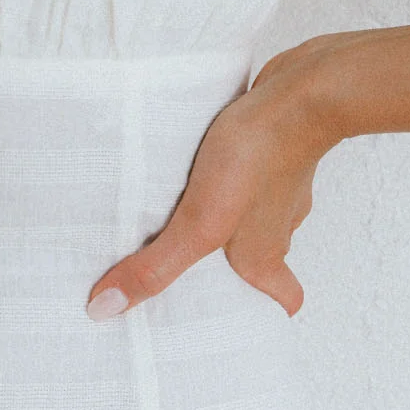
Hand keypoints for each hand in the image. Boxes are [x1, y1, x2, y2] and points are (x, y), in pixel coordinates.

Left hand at [85, 36, 349, 321]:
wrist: (302, 90)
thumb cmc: (260, 158)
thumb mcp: (198, 223)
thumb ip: (156, 267)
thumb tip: (107, 309)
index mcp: (266, 255)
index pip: (281, 301)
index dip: (262, 314)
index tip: (232, 318)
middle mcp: (276, 225)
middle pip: (255, 258)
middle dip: (220, 264)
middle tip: (181, 266)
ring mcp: (277, 186)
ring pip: (246, 214)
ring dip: (215, 216)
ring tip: (170, 212)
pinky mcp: (270, 150)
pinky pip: (243, 173)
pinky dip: (221, 175)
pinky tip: (191, 163)